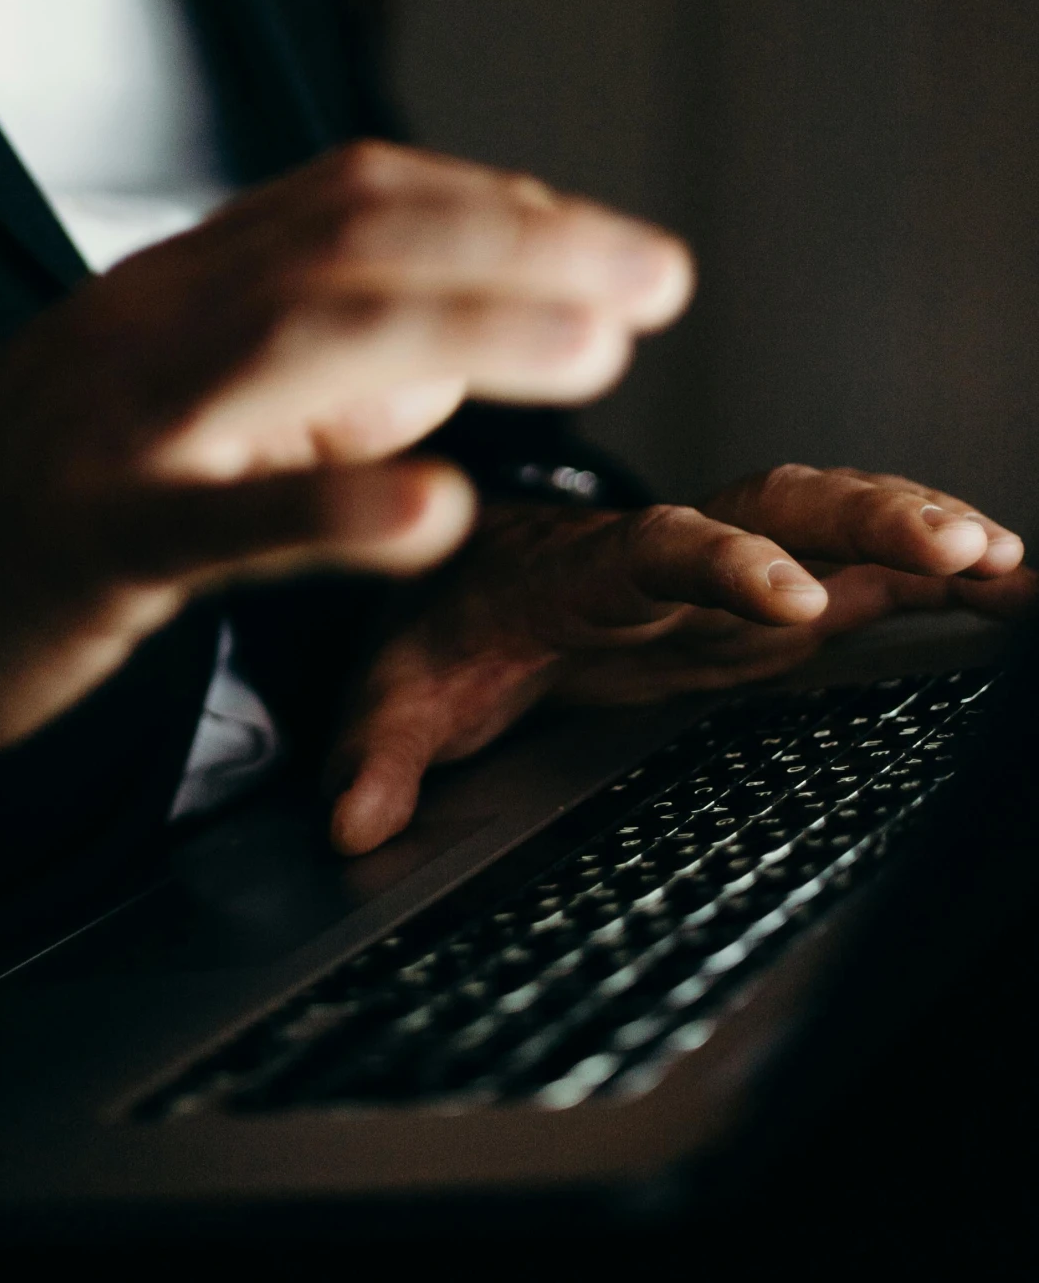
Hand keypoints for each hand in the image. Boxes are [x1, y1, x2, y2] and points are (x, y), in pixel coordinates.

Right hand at [0, 143, 691, 769]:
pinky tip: (434, 513)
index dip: (496, 204)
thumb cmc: (25, 498)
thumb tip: (455, 366)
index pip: (355, 198)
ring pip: (304, 342)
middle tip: (656, 281)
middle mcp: (156, 323)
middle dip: (522, 249)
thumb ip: (307, 378)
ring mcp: (118, 425)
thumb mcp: (175, 404)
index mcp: (180, 286)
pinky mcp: (86, 539)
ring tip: (595, 350)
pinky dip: (335, 506)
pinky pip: (218, 516)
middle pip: (355, 243)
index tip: (607, 239)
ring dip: (468, 336)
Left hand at [326, 464, 1037, 854]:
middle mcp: (667, 549)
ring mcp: (725, 561)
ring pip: (828, 519)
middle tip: (954, 544)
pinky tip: (1010, 581)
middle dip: (865, 518)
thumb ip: (378, 747)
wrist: (464, 574)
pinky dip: (932, 567)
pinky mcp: (764, 587)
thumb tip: (352, 820)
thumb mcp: (396, 689)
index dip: (723, 562)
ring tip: (1005, 557)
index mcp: (581, 569)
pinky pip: (858, 564)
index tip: (789, 597)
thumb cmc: (444, 625)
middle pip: (773, 505)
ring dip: (914, 527)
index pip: (656, 548)